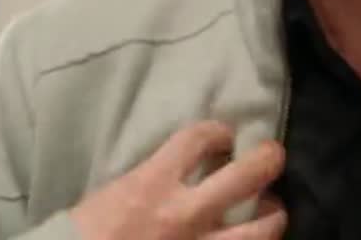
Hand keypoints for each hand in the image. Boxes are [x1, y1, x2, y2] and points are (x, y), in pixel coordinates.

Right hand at [70, 120, 287, 239]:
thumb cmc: (87, 232)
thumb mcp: (116, 192)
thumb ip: (152, 179)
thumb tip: (180, 170)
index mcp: (153, 183)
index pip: (198, 140)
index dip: (217, 131)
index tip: (224, 135)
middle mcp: (184, 214)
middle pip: (244, 177)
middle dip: (266, 160)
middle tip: (273, 155)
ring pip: (258, 233)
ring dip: (272, 218)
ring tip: (273, 211)